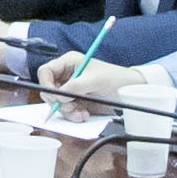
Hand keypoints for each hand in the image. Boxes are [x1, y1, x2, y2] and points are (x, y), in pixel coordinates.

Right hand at [46, 55, 164, 115]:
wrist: (130, 92)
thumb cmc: (116, 79)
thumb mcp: (95, 80)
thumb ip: (75, 86)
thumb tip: (59, 96)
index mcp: (69, 62)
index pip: (45, 72)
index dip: (46, 85)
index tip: (55, 97)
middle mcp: (67, 75)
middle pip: (49, 90)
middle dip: (59, 102)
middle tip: (71, 107)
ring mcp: (72, 89)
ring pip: (57, 104)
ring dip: (68, 112)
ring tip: (82, 114)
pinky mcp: (77, 101)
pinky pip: (67, 111)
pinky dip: (74, 115)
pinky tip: (84, 115)